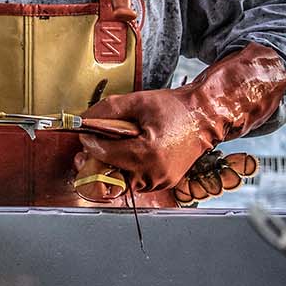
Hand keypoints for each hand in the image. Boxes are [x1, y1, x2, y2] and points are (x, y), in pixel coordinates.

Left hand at [77, 44, 285, 193]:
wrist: (202, 118)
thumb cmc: (173, 108)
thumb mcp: (137, 101)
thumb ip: (107, 111)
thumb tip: (83, 120)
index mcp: (148, 153)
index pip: (105, 154)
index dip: (90, 143)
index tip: (86, 133)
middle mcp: (154, 173)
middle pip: (110, 174)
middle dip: (97, 160)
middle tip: (92, 148)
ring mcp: (159, 181)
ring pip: (121, 181)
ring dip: (111, 167)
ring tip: (112, 150)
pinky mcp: (163, 183)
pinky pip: (135, 182)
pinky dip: (126, 170)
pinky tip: (128, 155)